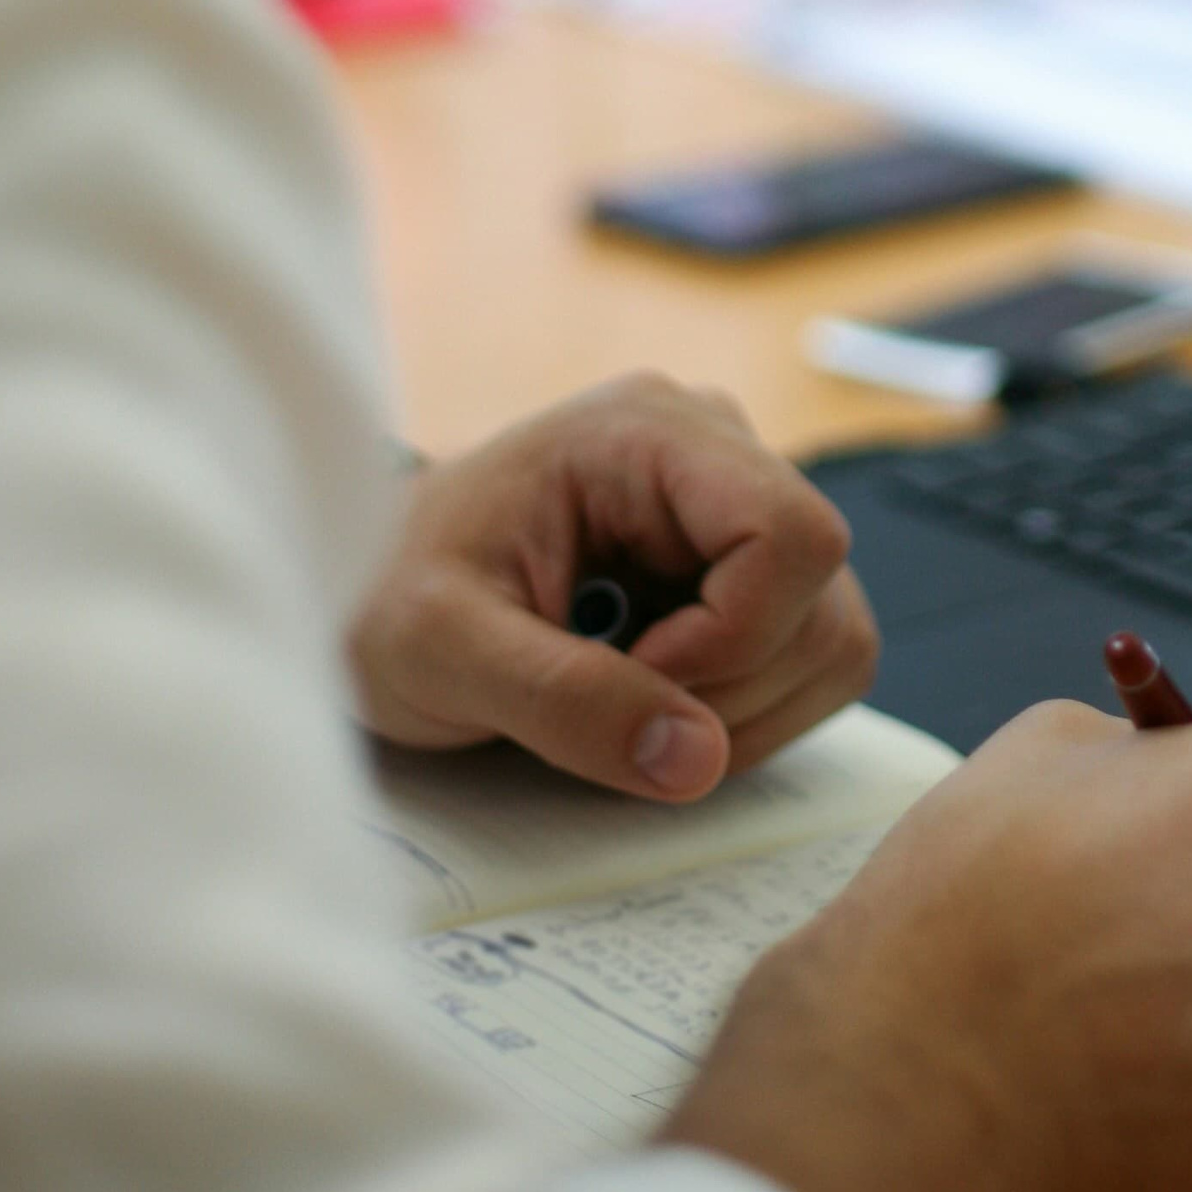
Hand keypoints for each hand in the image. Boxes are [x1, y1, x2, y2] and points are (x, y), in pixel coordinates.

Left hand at [350, 376, 878, 801]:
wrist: (359, 597)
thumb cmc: (382, 596)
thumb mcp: (439, 649)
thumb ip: (562, 700)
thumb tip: (695, 759)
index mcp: (650, 432)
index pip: (793, 537)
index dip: (733, 640)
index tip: (631, 678)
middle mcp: (717, 455)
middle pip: (823, 606)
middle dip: (727, 693)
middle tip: (608, 702)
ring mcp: (742, 516)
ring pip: (833, 646)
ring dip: (738, 716)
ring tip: (622, 703)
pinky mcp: (753, 577)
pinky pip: (812, 669)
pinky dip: (745, 719)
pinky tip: (651, 701)